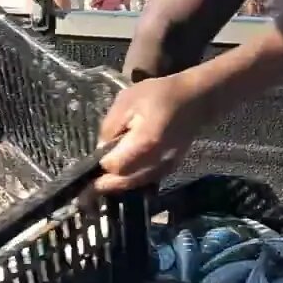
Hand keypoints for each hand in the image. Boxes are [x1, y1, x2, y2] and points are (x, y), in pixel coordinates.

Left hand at [95, 71, 210, 192]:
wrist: (194, 100)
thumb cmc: (159, 95)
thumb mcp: (126, 101)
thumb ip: (110, 127)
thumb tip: (100, 149)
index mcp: (145, 142)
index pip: (116, 165)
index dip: (101, 166)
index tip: (90, 163)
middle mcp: (157, 160)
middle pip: (125, 182)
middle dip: (105, 184)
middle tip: (87, 187)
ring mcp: (166, 166)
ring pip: (136, 184)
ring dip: (118, 185)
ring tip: (100, 183)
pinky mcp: (170, 168)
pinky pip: (146, 180)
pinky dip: (132, 180)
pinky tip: (120, 176)